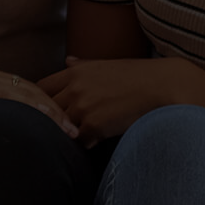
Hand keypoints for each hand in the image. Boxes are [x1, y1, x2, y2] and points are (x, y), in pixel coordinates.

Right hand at [0, 52, 78, 138]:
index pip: (22, 88)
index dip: (46, 104)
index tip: (65, 119)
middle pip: (32, 90)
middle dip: (58, 109)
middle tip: (80, 128)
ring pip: (24, 95)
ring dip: (51, 113)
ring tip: (72, 130)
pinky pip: (4, 101)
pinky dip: (26, 111)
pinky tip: (41, 121)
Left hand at [37, 55, 180, 146]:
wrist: (165, 87)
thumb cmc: (139, 76)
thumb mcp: (107, 65)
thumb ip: (83, 66)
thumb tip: (67, 60)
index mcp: (75, 72)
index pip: (41, 88)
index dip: (40, 100)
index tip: (45, 109)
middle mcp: (75, 88)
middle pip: (45, 109)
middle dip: (50, 119)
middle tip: (57, 128)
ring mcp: (83, 107)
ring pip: (60, 127)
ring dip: (67, 134)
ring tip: (77, 136)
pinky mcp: (94, 126)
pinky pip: (78, 142)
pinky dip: (84, 144)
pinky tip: (95, 142)